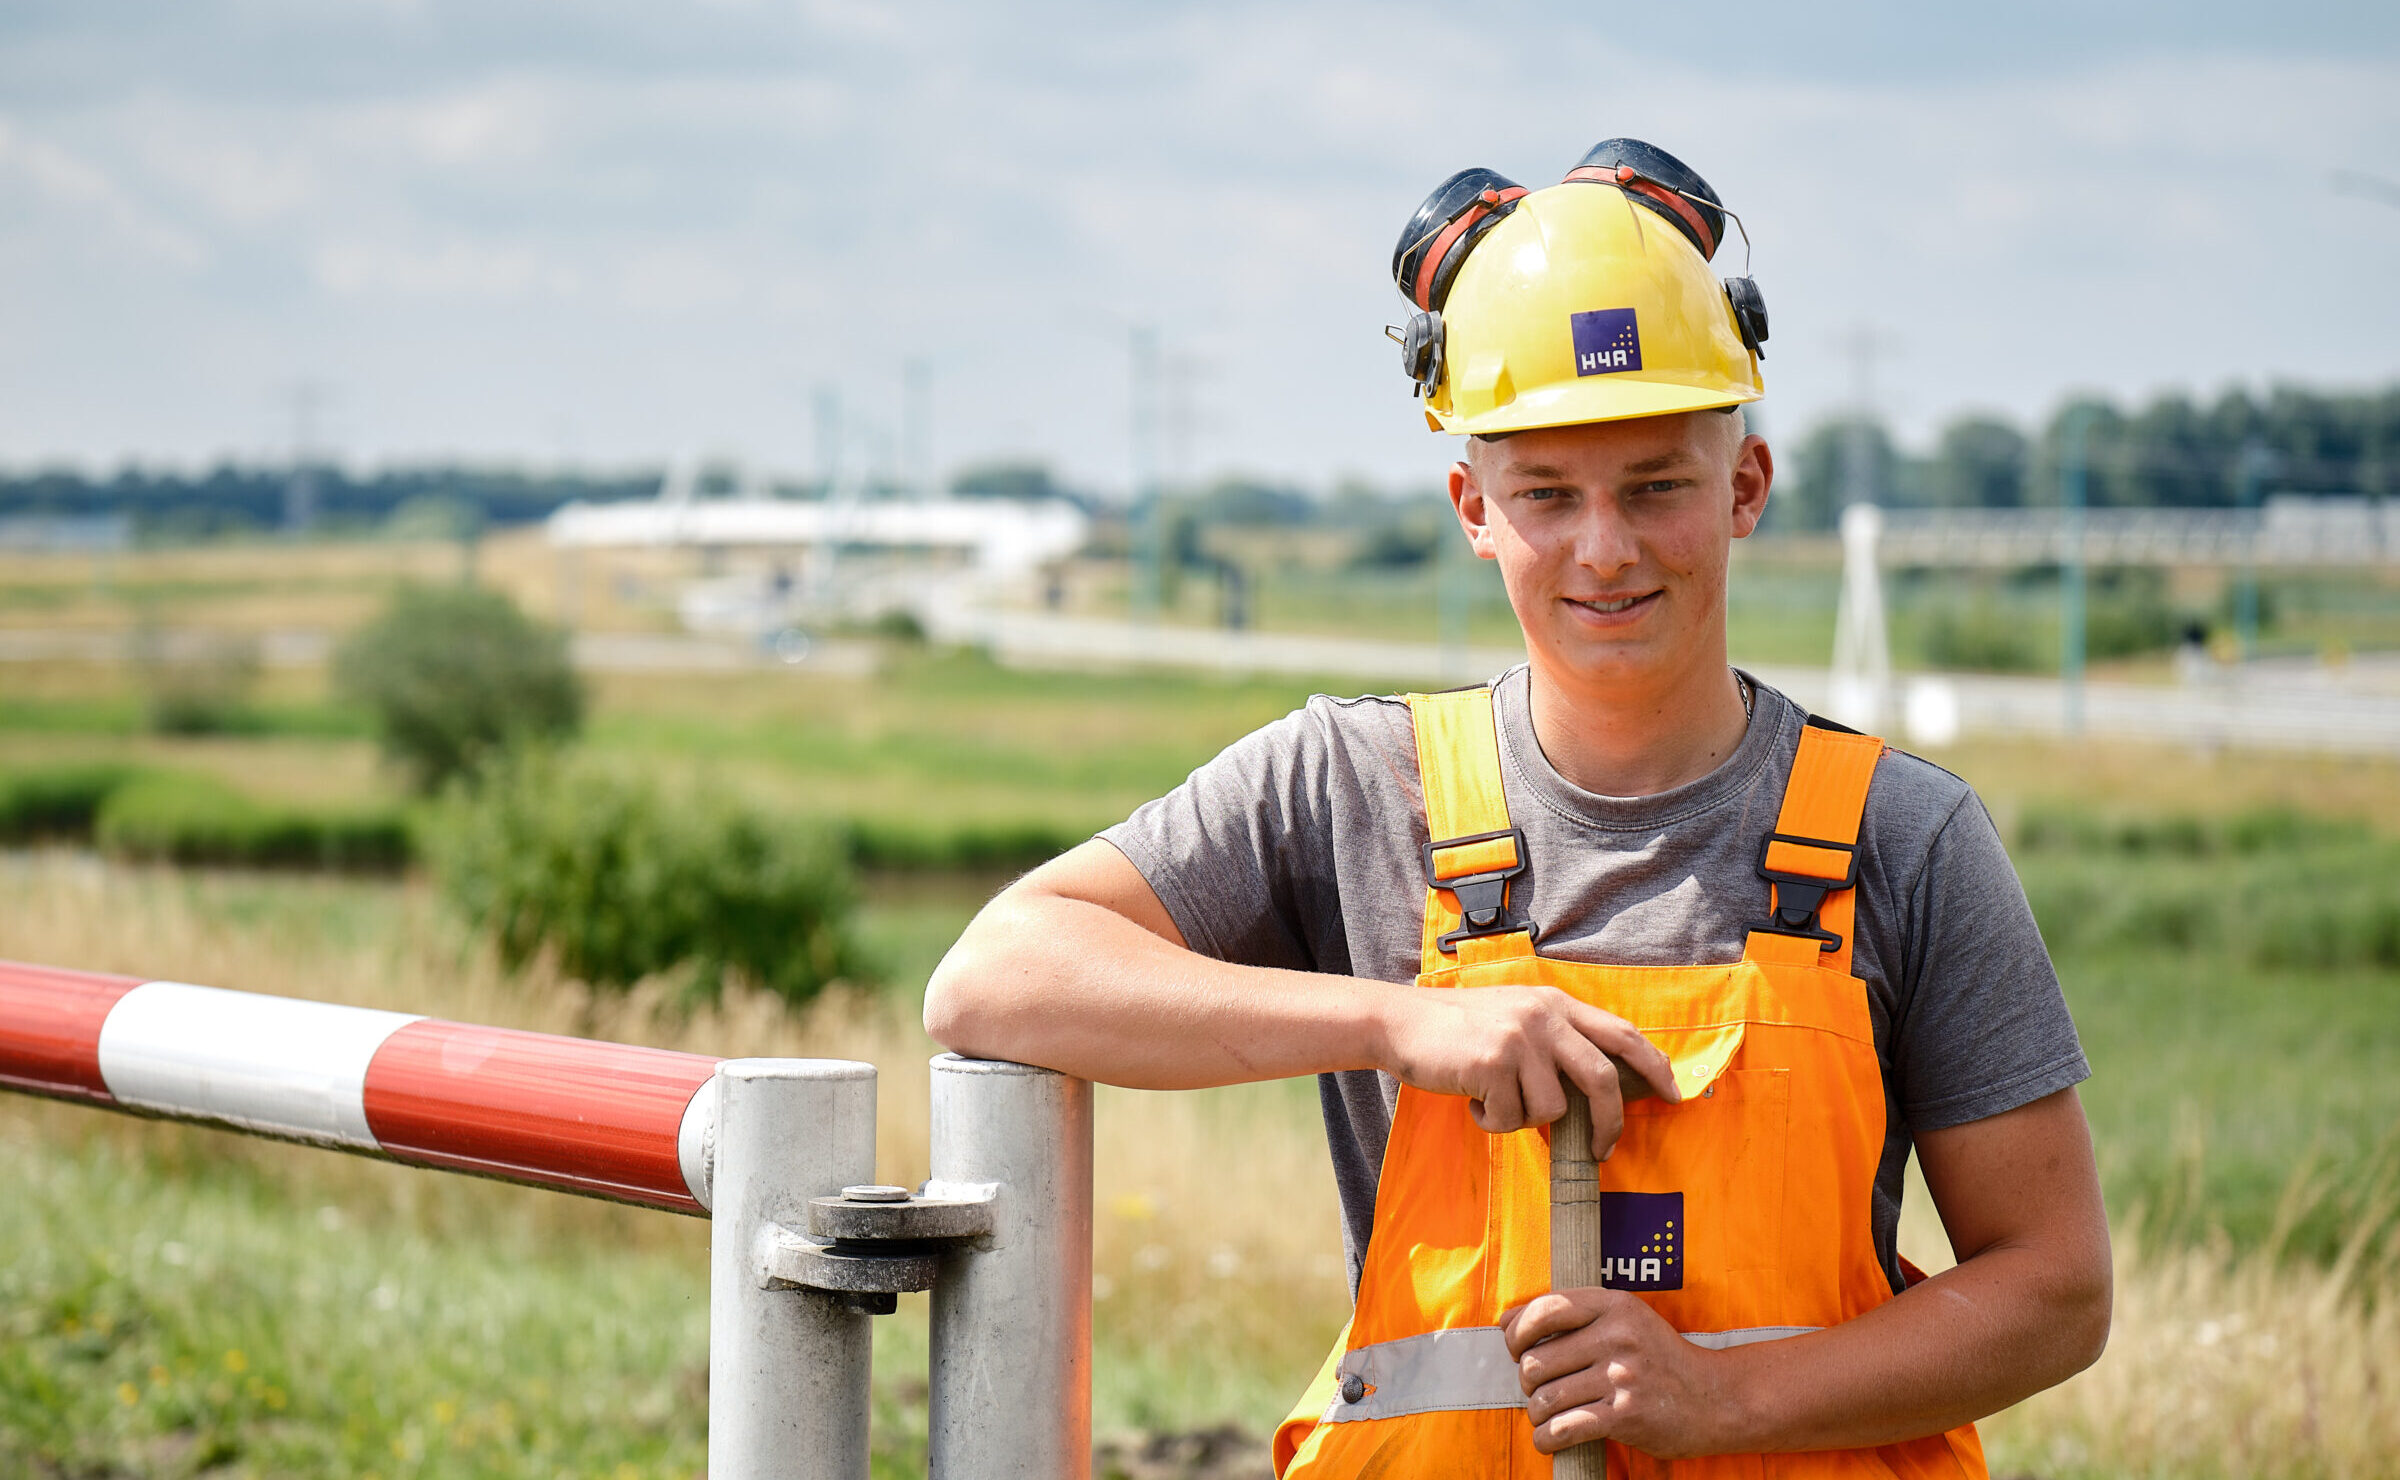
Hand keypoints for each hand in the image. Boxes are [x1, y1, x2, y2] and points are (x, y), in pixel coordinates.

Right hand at [1375, 985, 1677, 1157]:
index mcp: (1555, 1004)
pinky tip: (1471, 1099)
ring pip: (1552, 1109)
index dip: (1654, 1066)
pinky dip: (1490, 1121)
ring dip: (1523, 1119)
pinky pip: (1509, 1118)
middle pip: (1602, 1079)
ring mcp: (1518, 1039)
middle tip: (1603, 1149)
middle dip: (1609, 1123)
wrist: (1399, 1022)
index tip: (1673, 1094)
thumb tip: (1595, 1093)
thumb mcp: (1515, 1017)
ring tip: (1494, 1100)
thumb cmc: (1457, 1029)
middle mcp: (1543, 1017)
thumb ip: (1555, 1041)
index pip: (1622, 1034)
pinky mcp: (1492, 1063)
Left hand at [1503, 1288, 1739, 1457]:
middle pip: (1537, 1360)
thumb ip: (1569, 1316)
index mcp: (1615, 1305)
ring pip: (1545, 1398)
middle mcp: (1618, 1337)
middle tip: (1541, 1388)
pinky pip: (1563, 1429)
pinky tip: (1550, 1439)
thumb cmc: (1658, 1358)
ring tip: (1548, 1415)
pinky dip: (1546, 1439)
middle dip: (1527, 1380)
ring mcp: (1622, 1378)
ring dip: (1537, 1413)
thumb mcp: (1624, 1320)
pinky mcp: (1625, 1417)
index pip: (1545, 1309)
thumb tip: (1504, 1321)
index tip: (1516, 1347)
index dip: (1517, 1331)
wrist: (1714, 1399)